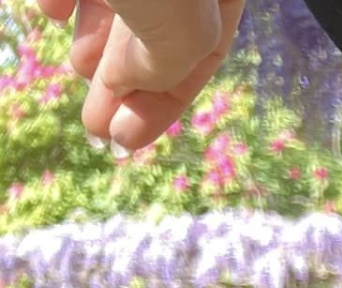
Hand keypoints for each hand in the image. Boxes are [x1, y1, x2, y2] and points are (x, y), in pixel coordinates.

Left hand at [37, 0, 246, 151]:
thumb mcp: (181, 28)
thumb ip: (165, 65)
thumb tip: (126, 84)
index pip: (205, 52)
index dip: (167, 102)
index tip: (128, 138)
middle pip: (155, 33)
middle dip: (122, 83)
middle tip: (97, 125)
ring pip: (116, 5)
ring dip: (94, 45)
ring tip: (77, 68)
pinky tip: (53, 15)